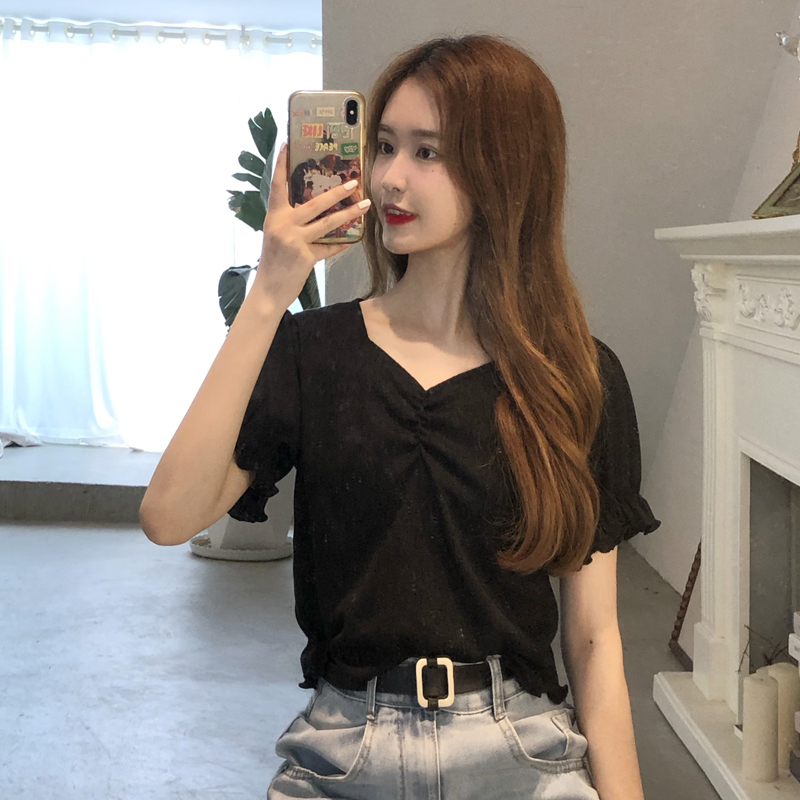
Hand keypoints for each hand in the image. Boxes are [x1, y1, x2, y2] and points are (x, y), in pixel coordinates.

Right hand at [252, 143, 370, 309]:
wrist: (269, 289)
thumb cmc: (274, 262)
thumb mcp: (276, 236)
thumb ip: (291, 221)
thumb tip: (313, 207)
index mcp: (274, 217)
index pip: (277, 185)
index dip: (281, 164)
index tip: (287, 144)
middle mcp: (283, 225)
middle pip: (314, 203)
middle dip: (336, 192)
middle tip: (353, 181)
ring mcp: (295, 241)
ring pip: (328, 223)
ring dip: (349, 213)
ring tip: (365, 204)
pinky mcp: (306, 257)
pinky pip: (330, 247)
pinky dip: (343, 242)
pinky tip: (356, 237)